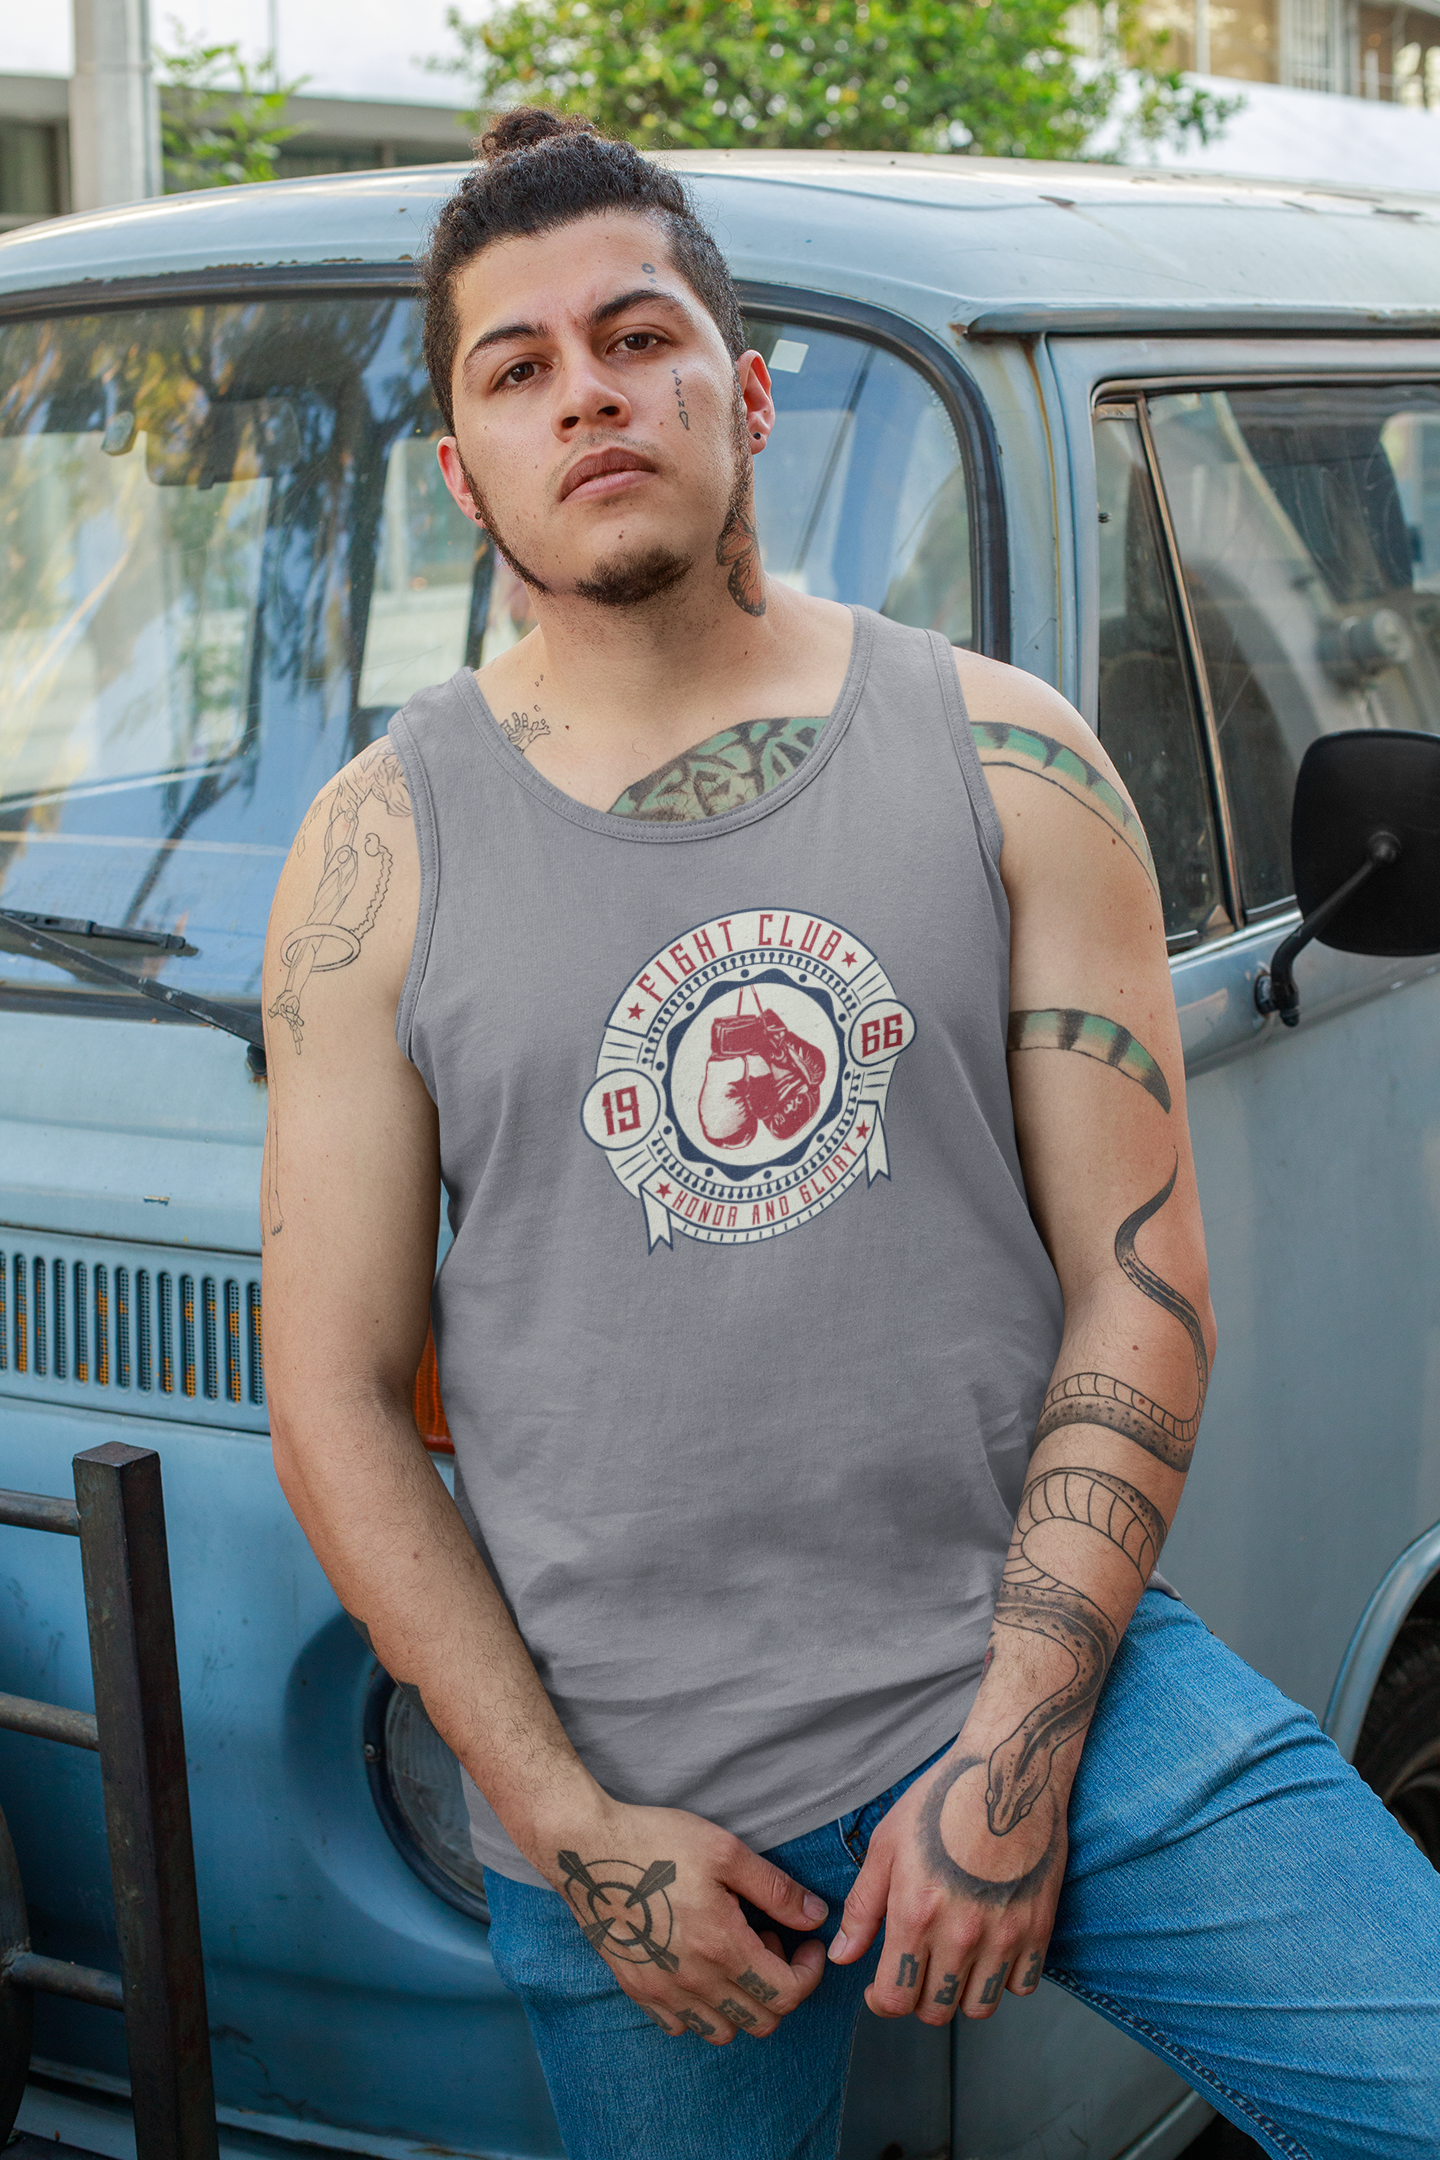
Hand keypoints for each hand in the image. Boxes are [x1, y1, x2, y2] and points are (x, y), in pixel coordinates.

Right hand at [543, 1801, 828, 2043]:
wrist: (586, 1850)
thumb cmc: (657, 1842)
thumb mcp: (725, 1851)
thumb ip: (776, 1889)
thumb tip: (816, 1917)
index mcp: (721, 1947)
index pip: (788, 1993)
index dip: (810, 1971)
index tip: (808, 1943)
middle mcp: (694, 1981)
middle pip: (762, 2021)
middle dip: (780, 1986)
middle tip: (768, 1940)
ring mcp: (663, 1992)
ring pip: (723, 2032)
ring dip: (743, 2002)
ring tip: (734, 1953)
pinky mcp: (638, 1991)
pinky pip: (682, 2027)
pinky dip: (703, 2009)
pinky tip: (700, 1965)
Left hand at [827, 1735, 1066, 2023]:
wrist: (1005, 1772)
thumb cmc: (939, 1801)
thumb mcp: (887, 1844)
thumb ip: (864, 1907)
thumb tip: (843, 1956)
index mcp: (916, 1914)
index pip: (895, 1999)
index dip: (881, 2000)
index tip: (879, 1988)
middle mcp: (961, 1935)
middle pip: (936, 2010)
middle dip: (918, 1998)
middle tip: (916, 1970)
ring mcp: (1004, 1935)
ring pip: (980, 2007)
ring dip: (961, 1995)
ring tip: (952, 1965)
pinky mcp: (1039, 1927)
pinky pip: (1022, 1986)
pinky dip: (1005, 1979)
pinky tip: (991, 1951)